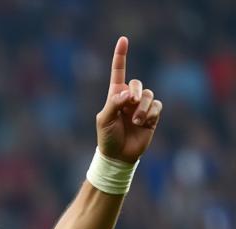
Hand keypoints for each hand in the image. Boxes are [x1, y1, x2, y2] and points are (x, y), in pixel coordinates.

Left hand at [95, 37, 161, 164]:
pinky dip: (151, 113)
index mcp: (115, 96)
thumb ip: (114, 103)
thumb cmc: (107, 139)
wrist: (118, 157)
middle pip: (137, 83)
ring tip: (136, 122)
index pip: (119, 73)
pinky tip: (144, 124)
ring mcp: (141, 106)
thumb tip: (127, 93)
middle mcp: (129, 99)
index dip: (121, 56)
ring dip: (142, 108)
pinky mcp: (152, 115)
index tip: (123, 39)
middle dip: (135, 92)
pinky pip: (157, 105)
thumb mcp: (104, 120)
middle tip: (130, 104)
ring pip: (148, 94)